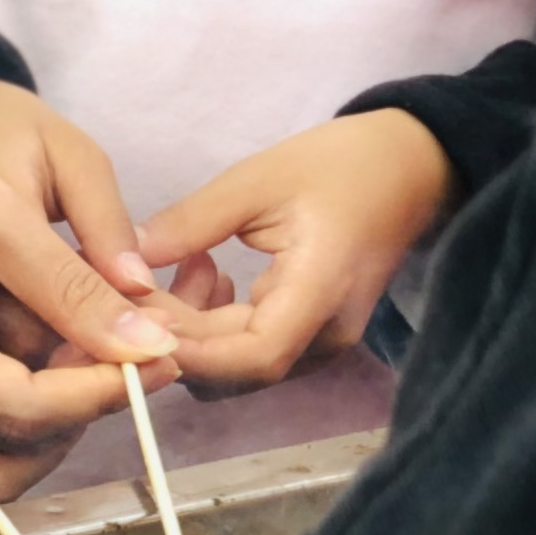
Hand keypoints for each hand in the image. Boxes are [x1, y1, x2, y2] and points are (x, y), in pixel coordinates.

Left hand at [138, 110, 452, 394]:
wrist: (410, 167)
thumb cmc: (339, 165)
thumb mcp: (258, 180)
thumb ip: (191, 223)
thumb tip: (125, 261)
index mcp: (320, 292)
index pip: (252, 356)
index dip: (188, 350)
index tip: (135, 316)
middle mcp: (326, 334)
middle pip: (237, 369)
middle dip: (176, 336)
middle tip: (132, 287)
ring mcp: (322, 340)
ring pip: (239, 365)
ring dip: (195, 330)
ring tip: (180, 265)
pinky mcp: (312, 332)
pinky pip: (252, 348)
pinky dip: (216, 323)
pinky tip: (206, 271)